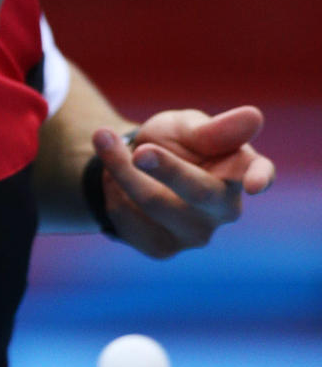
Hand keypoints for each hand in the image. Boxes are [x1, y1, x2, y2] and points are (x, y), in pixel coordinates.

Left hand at [93, 106, 275, 258]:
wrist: (133, 167)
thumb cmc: (175, 142)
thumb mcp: (188, 126)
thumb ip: (214, 129)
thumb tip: (252, 117)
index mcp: (240, 170)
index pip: (258, 172)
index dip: (260, 178)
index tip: (255, 184)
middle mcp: (224, 209)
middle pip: (196, 190)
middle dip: (165, 167)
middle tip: (140, 150)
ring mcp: (196, 234)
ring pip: (152, 201)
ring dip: (120, 168)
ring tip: (105, 141)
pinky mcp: (163, 248)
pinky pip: (127, 217)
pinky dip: (112, 190)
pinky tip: (116, 182)